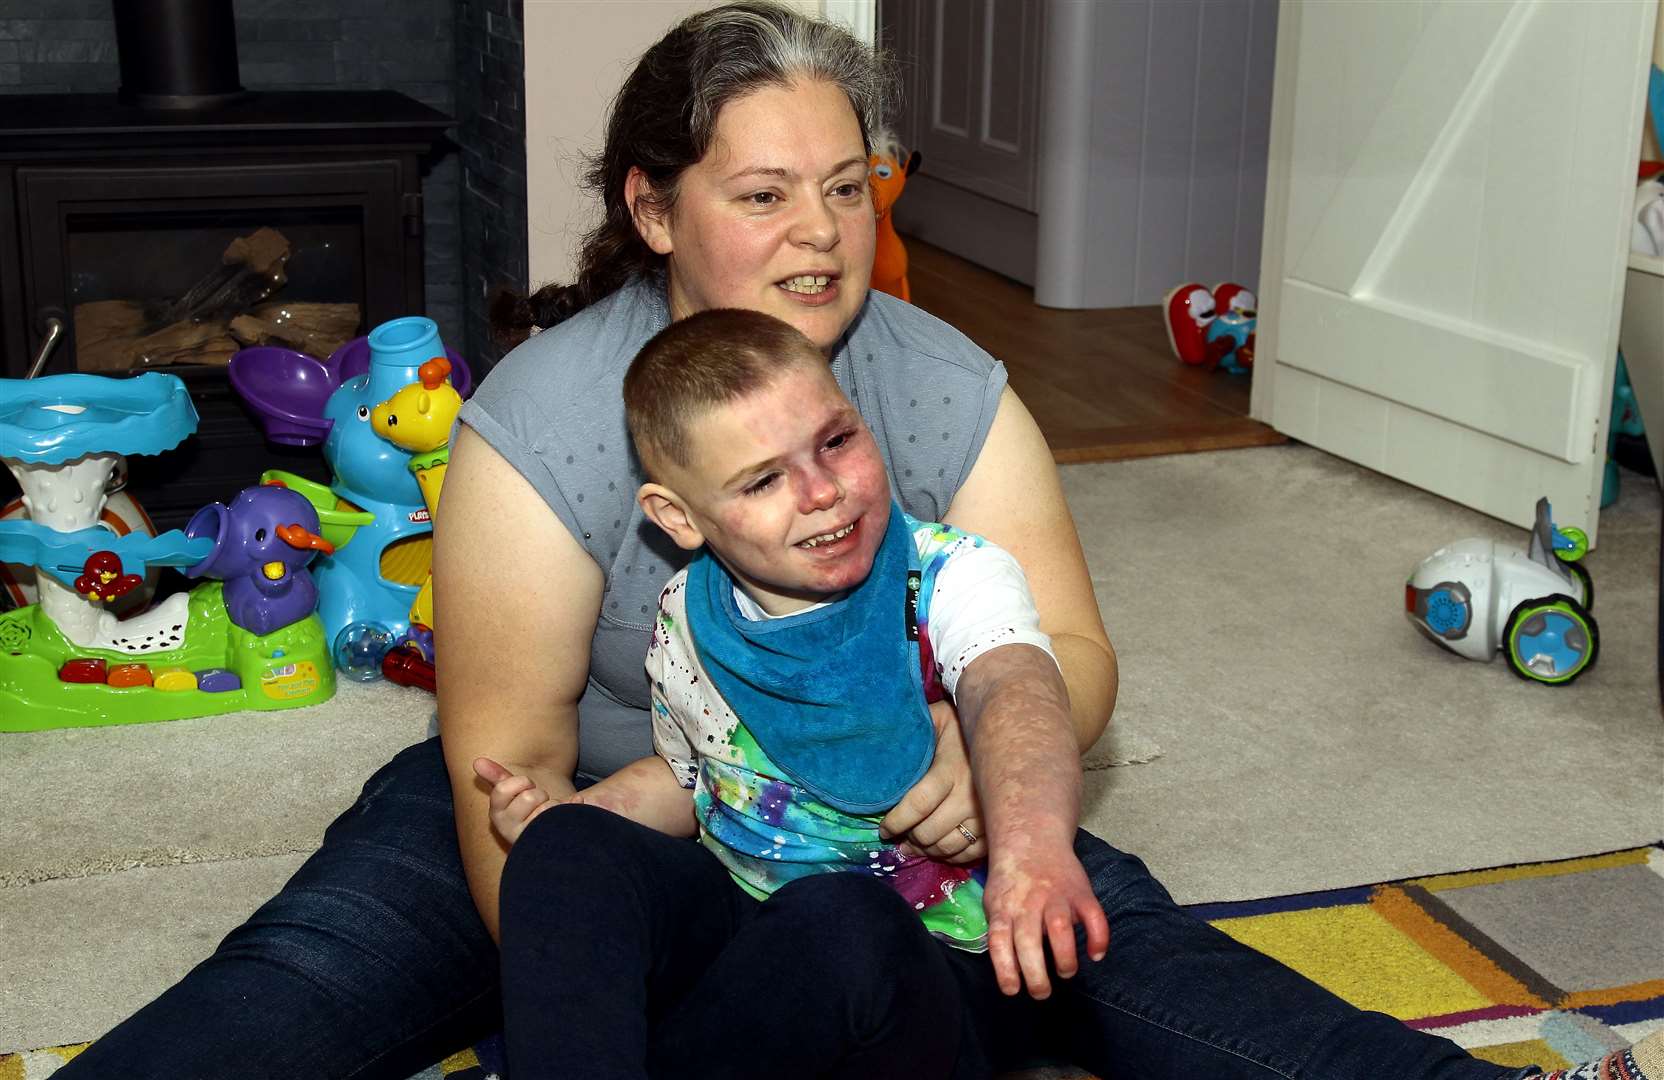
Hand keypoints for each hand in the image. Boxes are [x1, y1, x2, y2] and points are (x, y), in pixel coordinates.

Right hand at [473, 756, 565, 845]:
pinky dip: (572, 804)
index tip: (526, 786)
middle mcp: (510, 830)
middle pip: (529, 797)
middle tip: (538, 802)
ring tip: (549, 812)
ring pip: (547, 809)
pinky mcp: (551, 841)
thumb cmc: (527, 808)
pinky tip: (572, 804)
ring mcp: (530, 838)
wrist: (550, 831)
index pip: (502, 789)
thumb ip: (496, 776)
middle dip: (539, 793)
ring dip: (554, 803)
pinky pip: (564, 816)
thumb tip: (477, 761)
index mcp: (497, 815)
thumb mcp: (511, 791)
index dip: (520, 782)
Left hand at [879, 699, 984, 862]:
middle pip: (930, 832)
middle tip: (900, 836)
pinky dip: (951, 855)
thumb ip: (911, 729)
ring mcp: (985, 814)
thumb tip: (878, 739)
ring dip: (927, 849)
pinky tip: (939, 848)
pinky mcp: (996, 825)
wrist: (1006, 731)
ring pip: (948, 846)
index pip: (918, 805)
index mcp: (951, 770)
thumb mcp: (936, 719)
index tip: (884, 829)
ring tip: (915, 843)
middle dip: (909, 838)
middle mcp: (970, 796)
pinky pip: (971, 853)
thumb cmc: (961, 727)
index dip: (896, 821)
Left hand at [982, 846, 1109, 999]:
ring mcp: (1056, 897)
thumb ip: (1001, 930)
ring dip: (1065, 958)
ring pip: (1060, 930)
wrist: (1032, 837)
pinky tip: (1096, 954)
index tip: (1013, 990)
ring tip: (1065, 971)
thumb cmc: (1011, 879)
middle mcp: (1029, 903)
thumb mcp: (995, 901)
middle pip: (1029, 942)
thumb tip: (1008, 968)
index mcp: (1005, 908)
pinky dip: (1099, 938)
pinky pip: (1094, 917)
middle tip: (1042, 993)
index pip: (1000, 942)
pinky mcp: (1080, 892)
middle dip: (1036, 975)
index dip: (1005, 969)